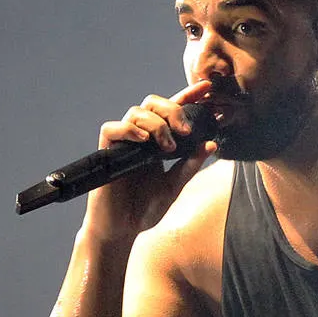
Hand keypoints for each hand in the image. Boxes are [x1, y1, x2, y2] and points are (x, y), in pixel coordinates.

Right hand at [86, 79, 216, 238]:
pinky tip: (144, 140)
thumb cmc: (146, 208)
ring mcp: (124, 143)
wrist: (123, 229)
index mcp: (159, 142)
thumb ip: (190, 166)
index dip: (188, 96)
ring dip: (157, 124)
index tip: (207, 88)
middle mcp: (141, 137)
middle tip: (186, 130)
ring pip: (136, 113)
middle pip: (153, 103)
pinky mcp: (107, 151)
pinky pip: (113, 128)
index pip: (174, 112)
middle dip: (173, 110)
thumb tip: (210, 144)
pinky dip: (129, 129)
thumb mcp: (174, 186)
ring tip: (168, 147)